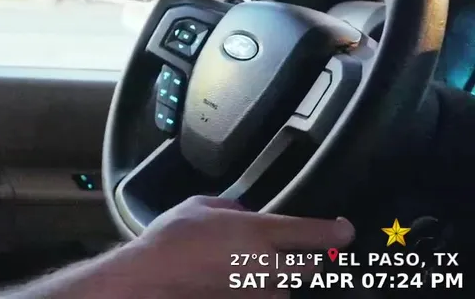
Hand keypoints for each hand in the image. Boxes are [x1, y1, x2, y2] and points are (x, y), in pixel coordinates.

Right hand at [115, 195, 355, 297]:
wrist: (150, 279)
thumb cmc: (170, 241)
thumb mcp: (198, 206)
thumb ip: (229, 208)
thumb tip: (243, 213)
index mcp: (257, 233)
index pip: (313, 233)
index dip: (336, 231)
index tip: (345, 230)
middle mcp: (265, 265)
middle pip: (312, 267)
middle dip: (310, 259)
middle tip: (299, 252)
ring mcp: (256, 292)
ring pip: (287, 288)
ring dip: (279, 279)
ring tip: (255, 270)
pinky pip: (264, 298)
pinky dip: (258, 292)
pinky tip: (237, 283)